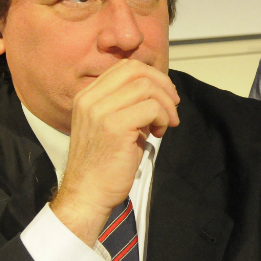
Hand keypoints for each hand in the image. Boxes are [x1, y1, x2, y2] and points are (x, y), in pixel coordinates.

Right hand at [51, 59, 179, 245]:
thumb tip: (158, 92)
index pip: (125, 67)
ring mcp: (100, 111)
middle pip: (136, 70)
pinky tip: (158, 133)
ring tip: (164, 125)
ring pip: (147, 87)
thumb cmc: (103, 163)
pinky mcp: (114, 126)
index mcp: (87, 96)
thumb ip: (127, 104)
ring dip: (165, 105)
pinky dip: (162, 117)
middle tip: (173, 107)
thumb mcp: (111, 125)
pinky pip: (151, 107)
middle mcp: (90, 99)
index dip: (152, 77)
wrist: (87, 193)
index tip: (164, 96)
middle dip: (163, 85)